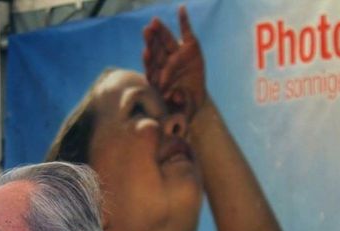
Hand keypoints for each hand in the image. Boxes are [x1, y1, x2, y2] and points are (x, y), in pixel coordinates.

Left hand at [142, 5, 206, 119]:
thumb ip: (179, 106)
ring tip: (155, 21)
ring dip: (161, 31)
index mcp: (159, 79)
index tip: (146, 53)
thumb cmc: (184, 108)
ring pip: (167, 41)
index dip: (149, 61)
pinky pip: (186, 32)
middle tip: (146, 31)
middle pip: (156, 52)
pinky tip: (181, 8)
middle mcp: (166, 64)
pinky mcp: (189, 47)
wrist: (193, 100)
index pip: (152, 69)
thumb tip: (176, 96)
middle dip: (151, 41)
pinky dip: (184, 20)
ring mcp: (177, 55)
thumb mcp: (183, 111)